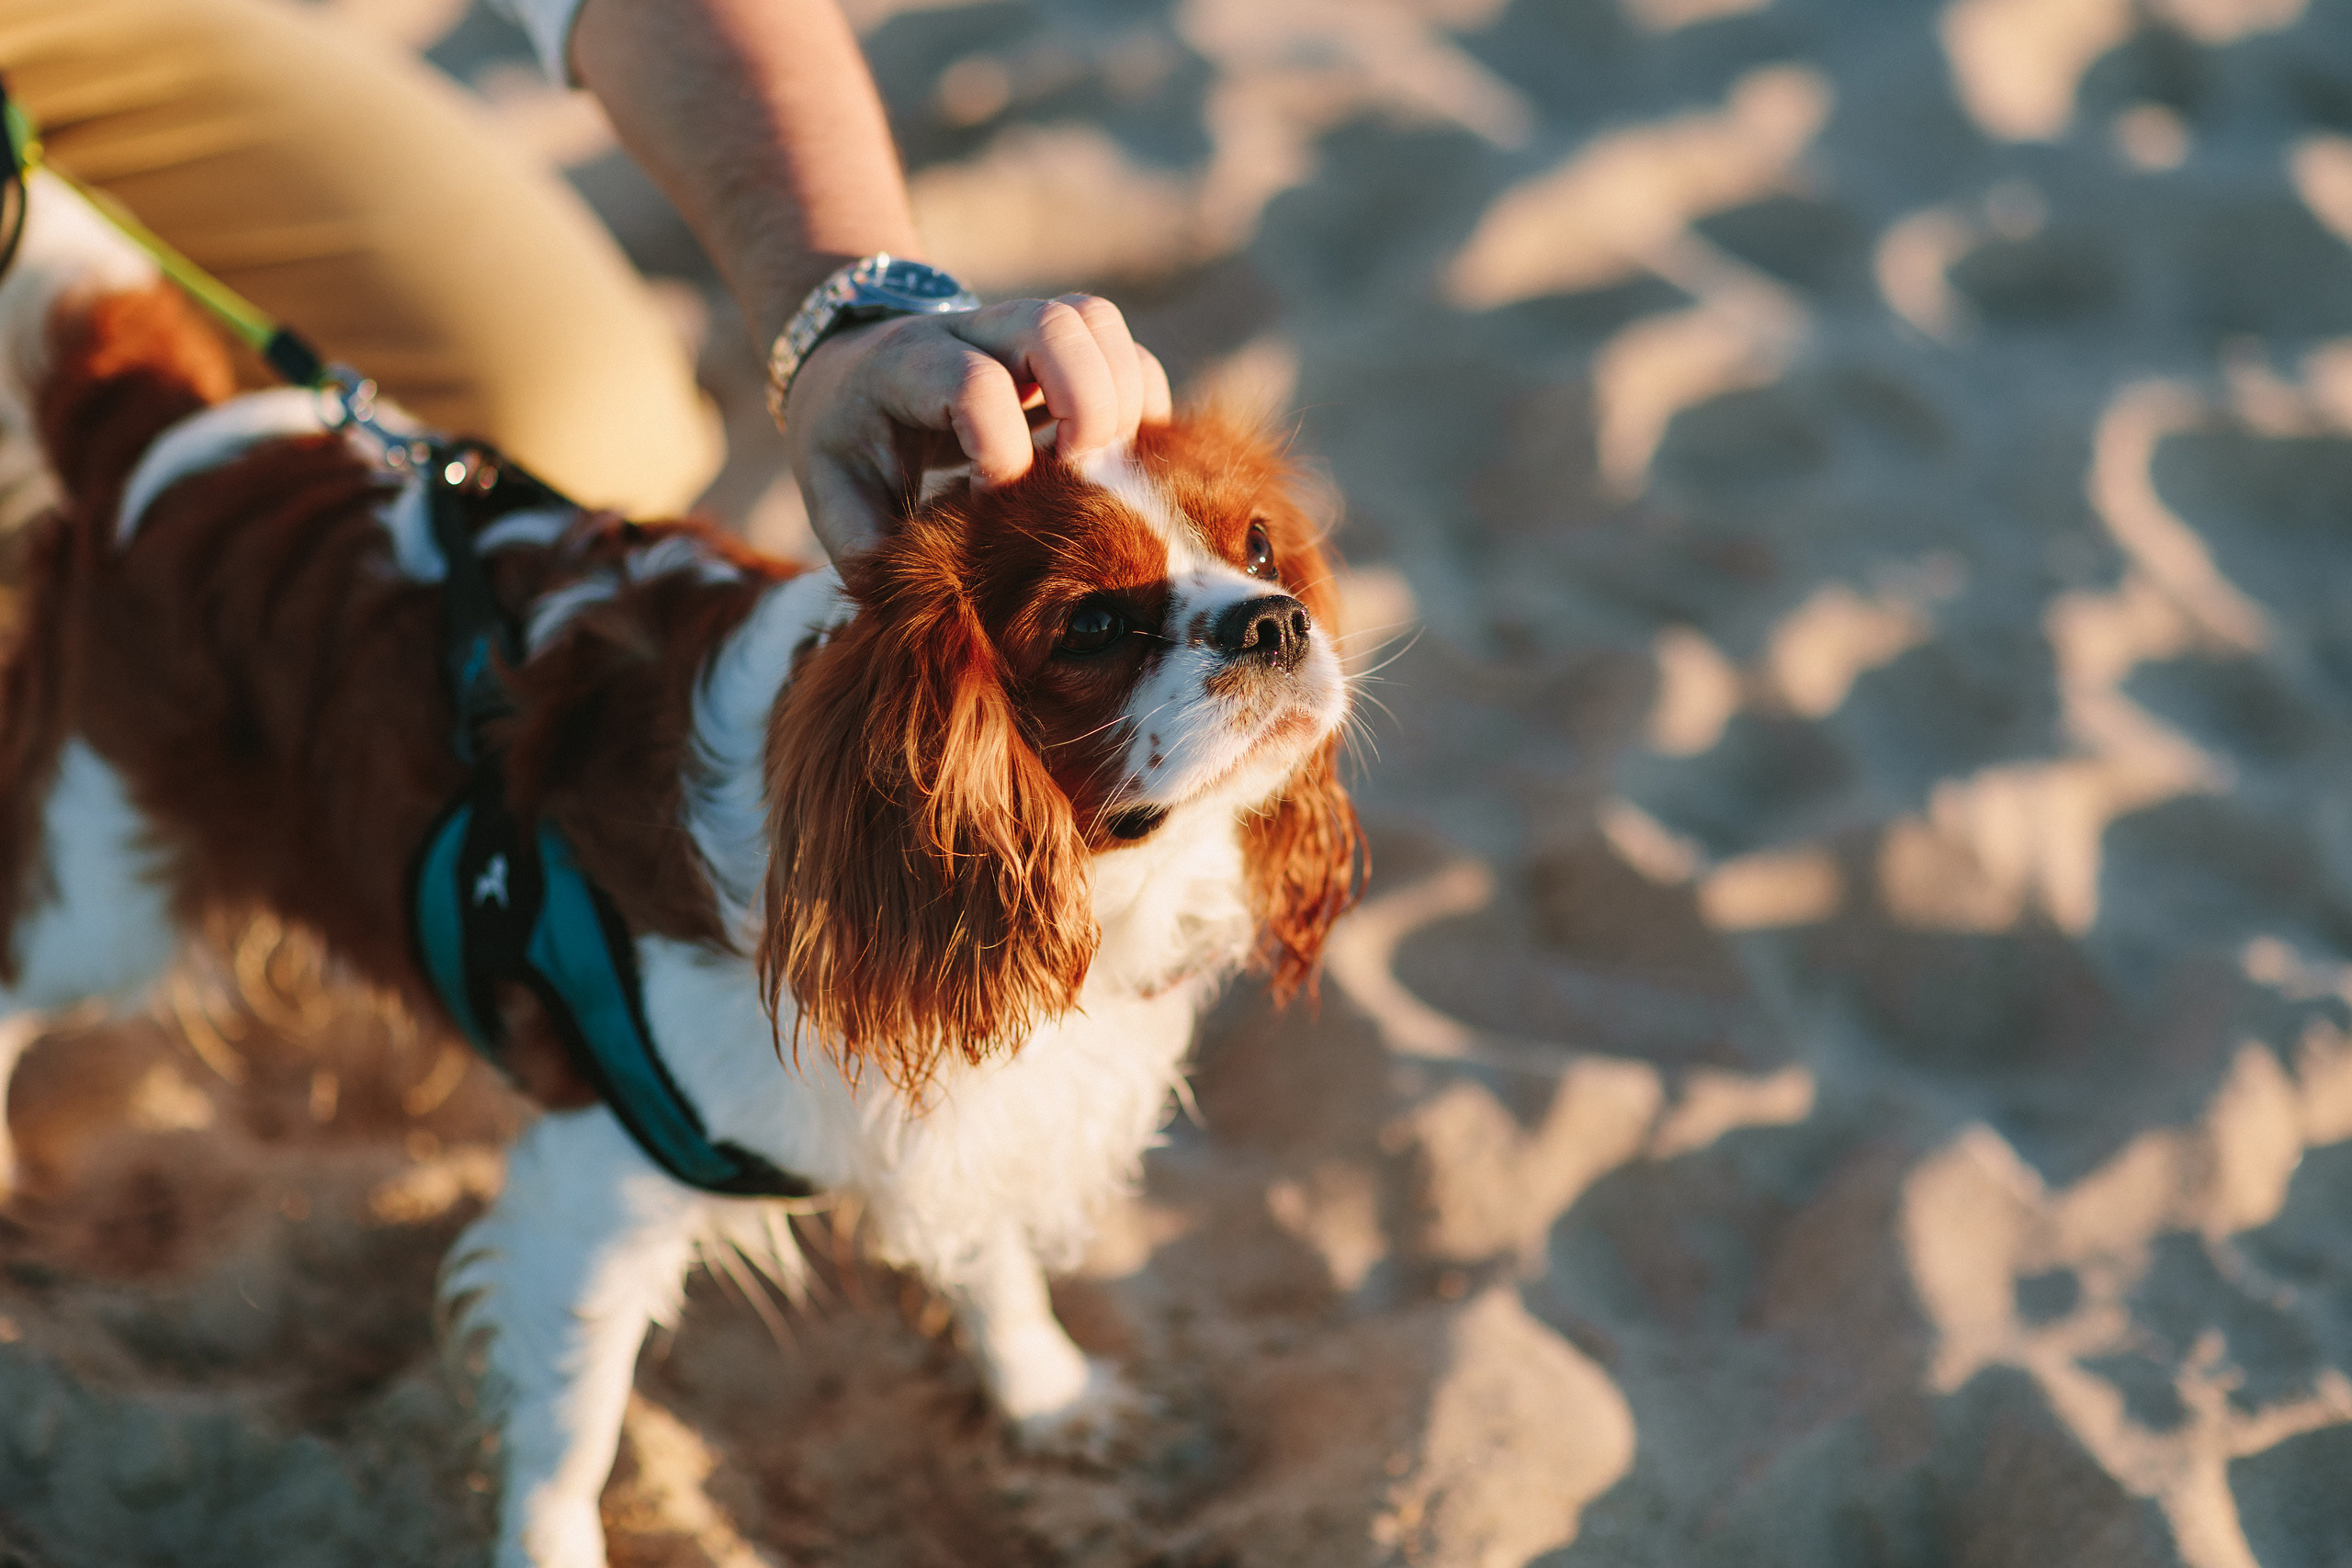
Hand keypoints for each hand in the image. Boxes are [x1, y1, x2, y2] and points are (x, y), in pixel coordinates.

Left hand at [780, 293, 1174, 562]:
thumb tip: (925, 599)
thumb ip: (869, 549)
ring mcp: (1018, 327)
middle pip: (1054, 326)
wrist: (852, 371)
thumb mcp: (835, 496)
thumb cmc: (848, 442)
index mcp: (906, 366)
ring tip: (1102, 464)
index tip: (986, 506)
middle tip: (1074, 476)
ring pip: (1096, 322)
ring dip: (1120, 397)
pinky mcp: (1059, 342)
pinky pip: (1121, 347)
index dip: (1000, 457)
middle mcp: (968, 329)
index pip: (976, 387)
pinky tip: (1117, 455)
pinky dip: (1139, 399)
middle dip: (1085, 409)